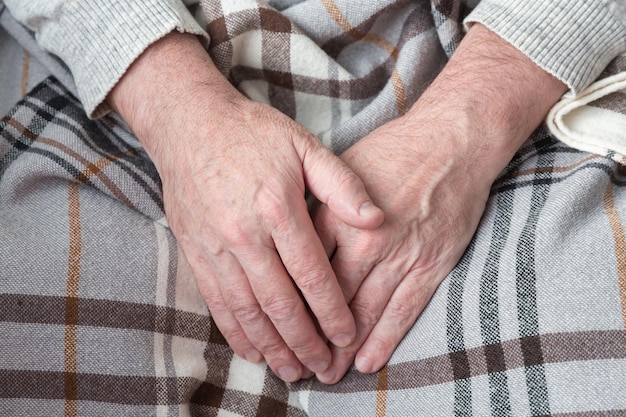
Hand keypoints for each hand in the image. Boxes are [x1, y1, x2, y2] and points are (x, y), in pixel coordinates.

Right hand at [107, 32, 383, 381]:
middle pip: (280, 303)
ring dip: (272, 347)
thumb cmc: (253, 133)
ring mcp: (216, 247)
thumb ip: (342, 185)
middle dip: (305, 341)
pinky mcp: (195, 252)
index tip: (348, 336)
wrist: (190, 123)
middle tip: (324, 368)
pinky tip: (251, 351)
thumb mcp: (304, 146)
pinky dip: (235, 332)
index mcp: (278, 208)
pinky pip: (216, 302)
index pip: (312, 275)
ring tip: (292, 371)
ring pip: (247, 311)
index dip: (332, 312)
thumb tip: (376, 220)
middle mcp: (245, 235)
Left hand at [313, 24, 567, 383]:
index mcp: (336, 215)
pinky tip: (366, 362)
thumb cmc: (393, 152)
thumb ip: (317, 209)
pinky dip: (383, 339)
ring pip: (364, 313)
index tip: (275, 329)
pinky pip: (402, 311)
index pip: (303, 272)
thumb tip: (291, 240)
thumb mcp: (341, 171)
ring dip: (343, 349)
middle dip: (311, 337)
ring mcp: (400, 255)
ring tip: (326, 373)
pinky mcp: (429, 265)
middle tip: (295, 365)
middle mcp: (365, 240)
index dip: (288, 306)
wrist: (452, 142)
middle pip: (329, 299)